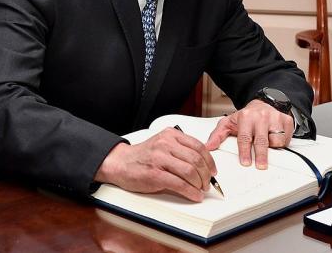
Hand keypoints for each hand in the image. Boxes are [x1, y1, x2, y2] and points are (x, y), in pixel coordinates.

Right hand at [94, 128, 216, 201]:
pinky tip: (194, 195)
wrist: (119, 163)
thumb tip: (202, 164)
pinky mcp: (155, 174)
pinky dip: (191, 192)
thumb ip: (180, 150)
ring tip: (200, 190)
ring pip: (190, 171)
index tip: (212, 170)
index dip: (209, 161)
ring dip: (199, 184)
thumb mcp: (162, 145)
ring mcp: (159, 158)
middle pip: (196, 160)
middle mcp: (165, 144)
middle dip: (206, 175)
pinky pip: (180, 184)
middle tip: (207, 183)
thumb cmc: (142, 157)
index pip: (198, 146)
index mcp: (170, 135)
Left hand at [205, 99, 293, 169]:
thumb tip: (209, 146)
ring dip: (272, 147)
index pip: (244, 137)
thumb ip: (217, 135)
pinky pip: (286, 138)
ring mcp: (275, 118)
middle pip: (262, 140)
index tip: (245, 163)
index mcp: (246, 117)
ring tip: (268, 146)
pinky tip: (275, 139)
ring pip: (277, 140)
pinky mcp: (286, 120)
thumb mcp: (228, 123)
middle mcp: (261, 117)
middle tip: (260, 166)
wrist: (262, 104)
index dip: (244, 151)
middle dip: (261, 155)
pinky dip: (282, 142)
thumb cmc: (245, 117)